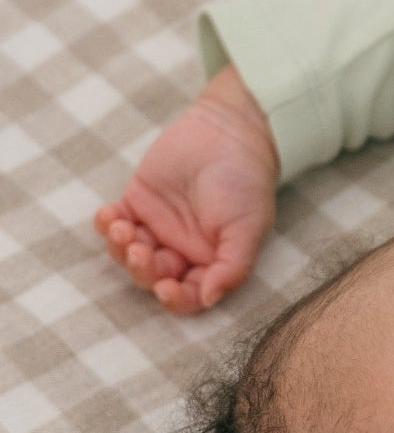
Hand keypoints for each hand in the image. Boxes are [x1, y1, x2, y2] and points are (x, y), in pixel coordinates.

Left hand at [92, 64, 277, 313]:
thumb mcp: (249, 226)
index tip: (165, 288)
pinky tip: (108, 215)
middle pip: (153, 276)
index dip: (175, 298)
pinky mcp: (137, 203)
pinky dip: (105, 224)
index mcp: (212, 260)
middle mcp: (183, 249)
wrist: (229, 131)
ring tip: (121, 228)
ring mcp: (157, 227)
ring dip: (120, 248)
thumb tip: (209, 300)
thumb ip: (233, 266)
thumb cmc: (246, 181)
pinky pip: (114, 224)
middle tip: (140, 251)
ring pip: (128, 254)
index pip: (190, 294)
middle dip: (142, 269)